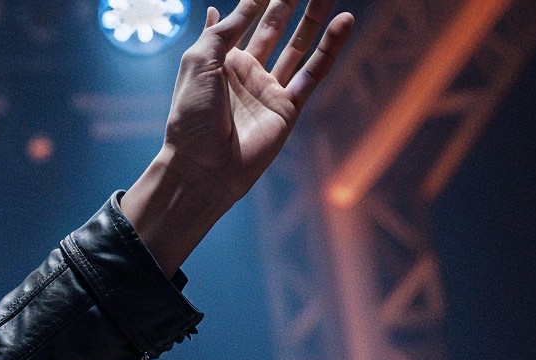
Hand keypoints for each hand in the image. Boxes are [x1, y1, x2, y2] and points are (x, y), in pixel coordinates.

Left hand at [122, 0, 353, 271]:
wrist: (203, 166)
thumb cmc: (192, 117)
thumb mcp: (199, 64)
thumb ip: (222, 32)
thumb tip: (233, 6)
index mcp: (220, 60)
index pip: (245, 18)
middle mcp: (245, 71)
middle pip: (274, 26)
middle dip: (288, 1)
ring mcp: (268, 89)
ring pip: (298, 45)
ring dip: (313, 17)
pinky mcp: (288, 107)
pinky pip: (314, 72)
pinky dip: (331, 47)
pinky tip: (344, 22)